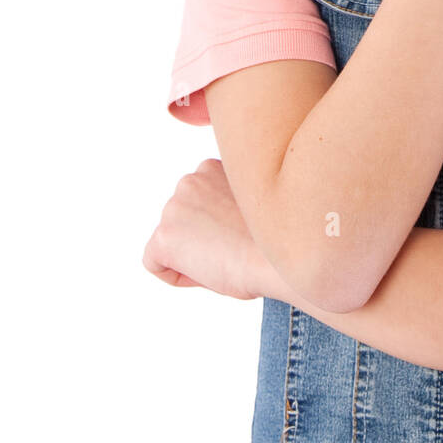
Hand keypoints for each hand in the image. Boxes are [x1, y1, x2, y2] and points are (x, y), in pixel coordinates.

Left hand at [142, 158, 267, 300]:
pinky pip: (155, 264)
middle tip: (235, 250)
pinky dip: (177, 275)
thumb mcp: (255, 202)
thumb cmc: (280, 235)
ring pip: (171, 241)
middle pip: (183, 221)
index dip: (218, 226)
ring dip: (193, 255)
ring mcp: (174, 207)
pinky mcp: (164, 235)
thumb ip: (232, 199)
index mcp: (214, 166)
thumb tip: (222, 219)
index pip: (199, 202)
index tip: (242, 235)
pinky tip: (209, 272)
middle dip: (203, 239)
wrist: (288, 251)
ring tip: (227, 259)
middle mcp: (190, 180)